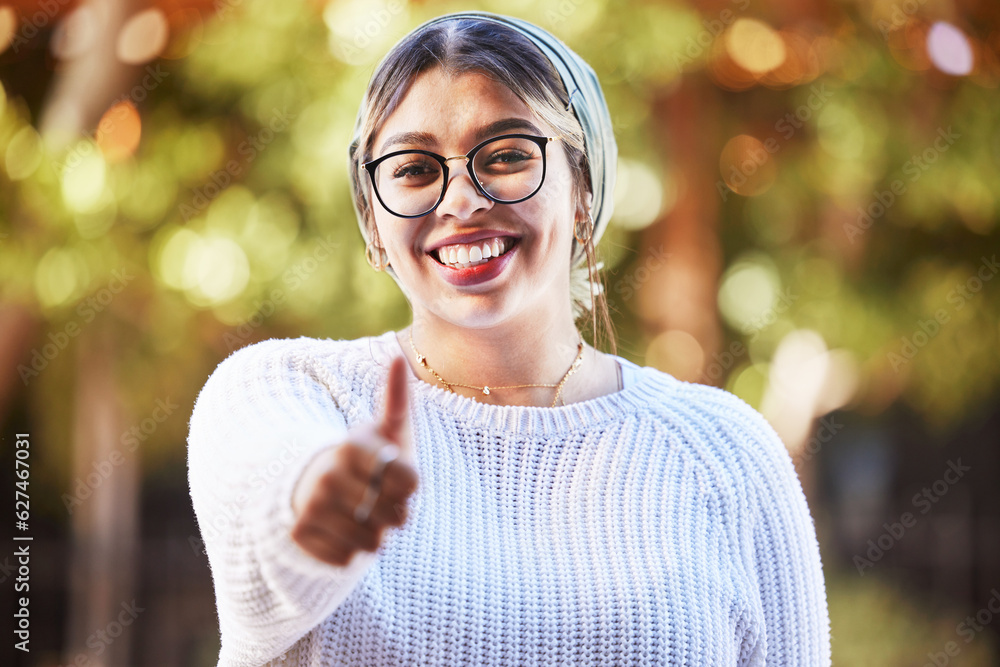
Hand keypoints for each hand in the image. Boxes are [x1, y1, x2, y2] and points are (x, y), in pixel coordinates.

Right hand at [290, 356, 418, 565]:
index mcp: (353, 446)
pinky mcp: (301, 535)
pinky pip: (346, 559)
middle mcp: (329, 475)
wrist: (316, 484)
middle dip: (394, 513)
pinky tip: (341, 530)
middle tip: (376, 497)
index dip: (409, 485)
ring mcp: (312, 506)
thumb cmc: (366, 457)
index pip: (410, 483)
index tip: (393, 474)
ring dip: (374, 536)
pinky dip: (349, 551)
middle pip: (396, 518)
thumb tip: (398, 356)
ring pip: (372, 543)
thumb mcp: (386, 428)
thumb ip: (396, 399)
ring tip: (360, 514)